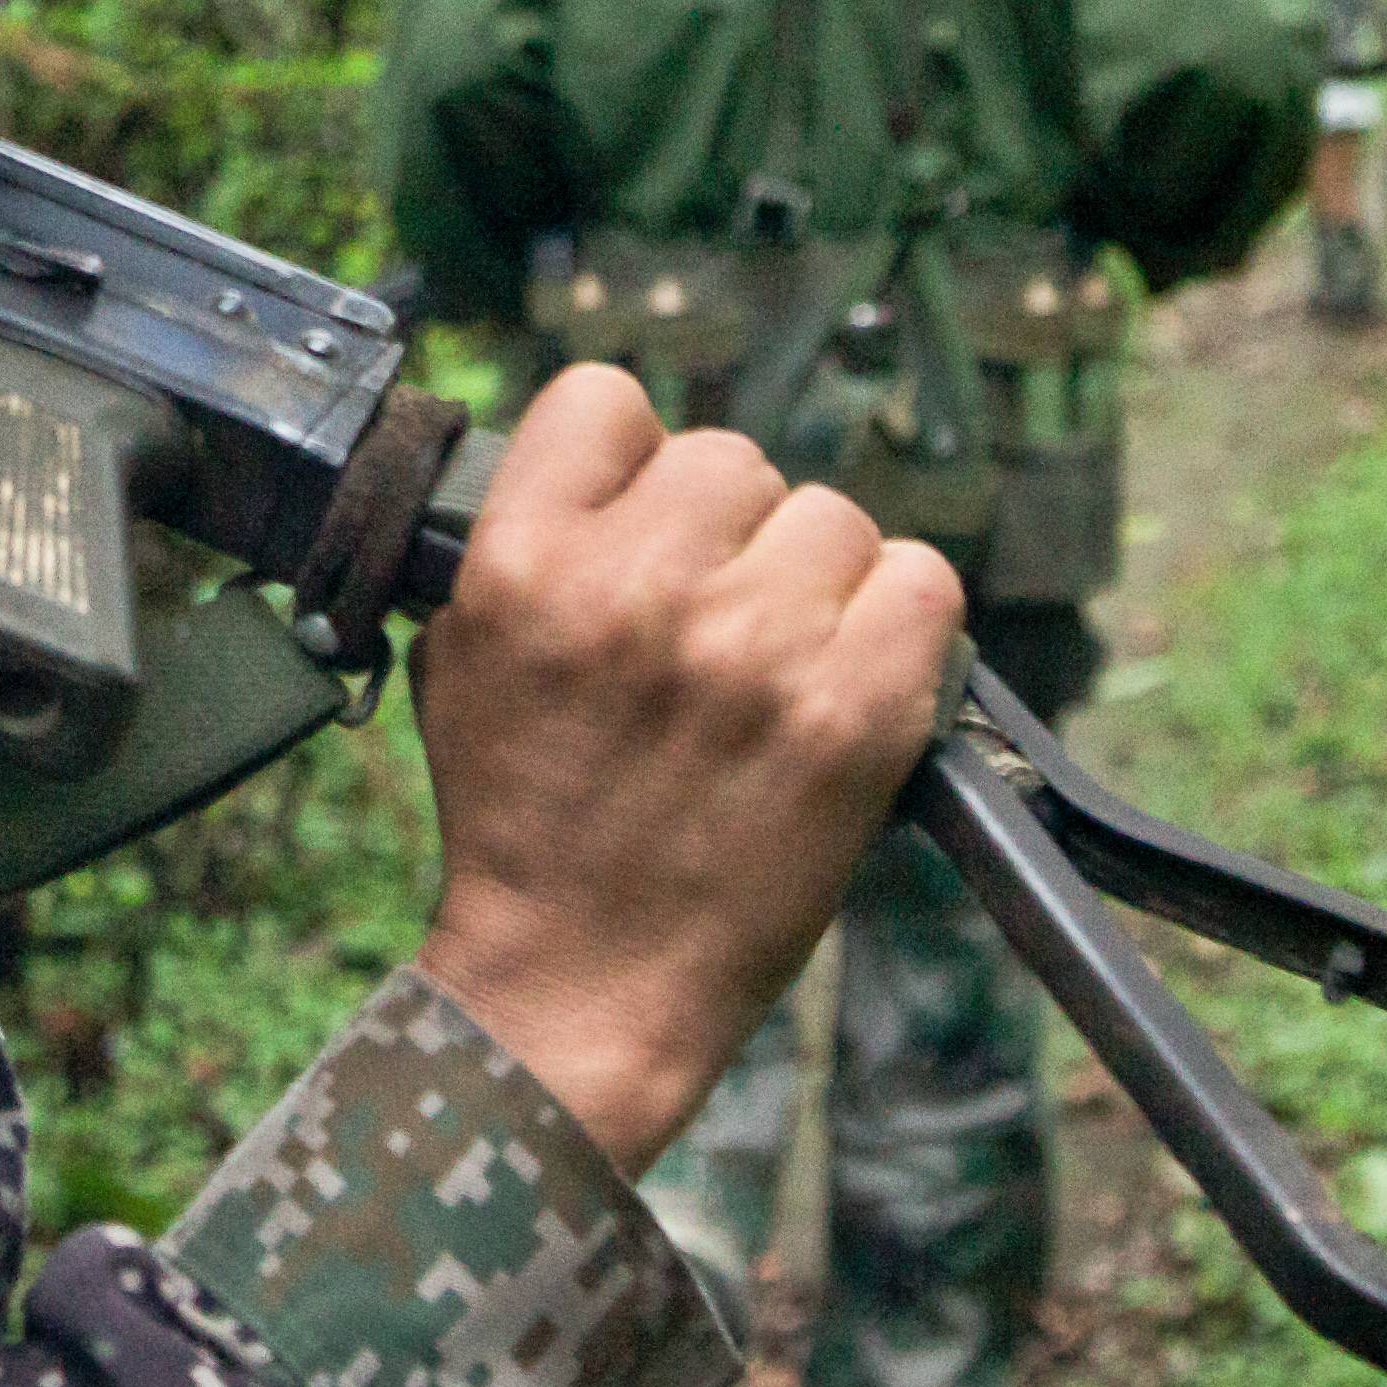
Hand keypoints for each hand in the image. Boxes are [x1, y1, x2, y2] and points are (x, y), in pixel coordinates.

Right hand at [403, 365, 962, 1171]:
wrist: (581, 987)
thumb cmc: (523, 825)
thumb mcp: (464, 658)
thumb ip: (529, 541)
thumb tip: (624, 465)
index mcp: (522, 563)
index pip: (603, 399)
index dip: (630, 461)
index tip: (638, 523)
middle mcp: (639, 587)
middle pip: (730, 459)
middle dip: (725, 535)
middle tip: (709, 626)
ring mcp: (754, 646)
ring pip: (830, 517)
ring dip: (812, 581)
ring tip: (774, 666)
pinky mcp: (854, 712)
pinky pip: (922, 582)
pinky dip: (899, 622)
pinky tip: (850, 678)